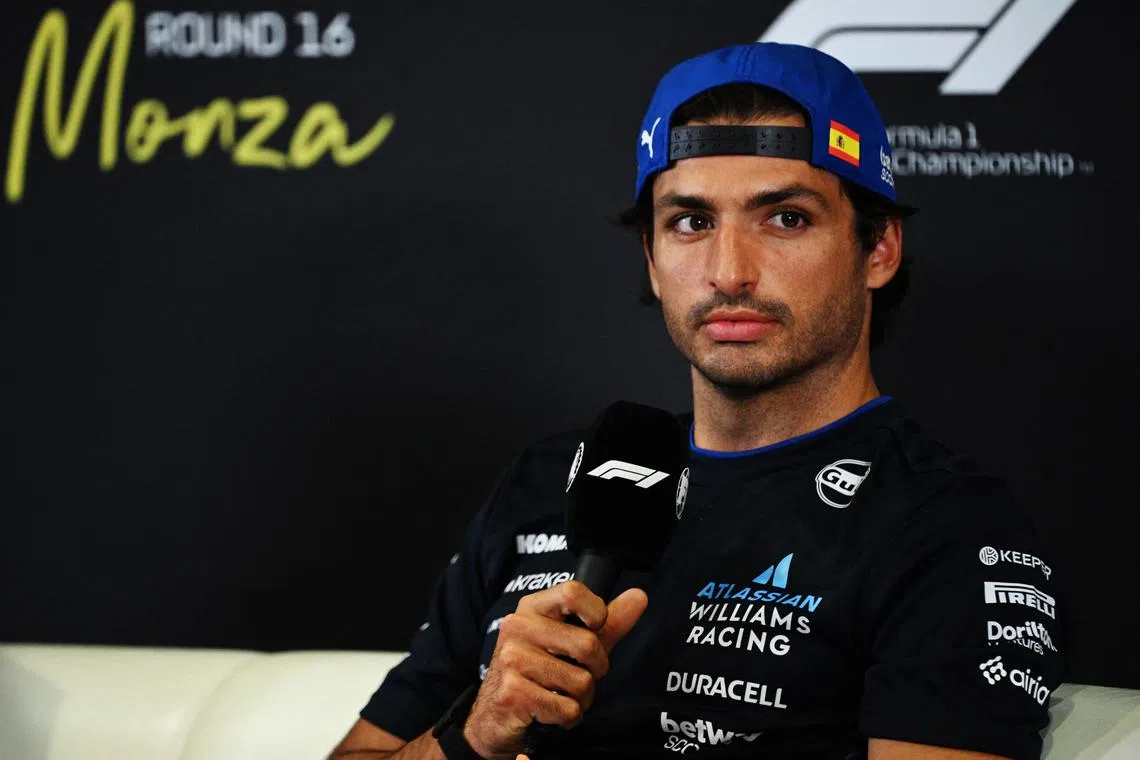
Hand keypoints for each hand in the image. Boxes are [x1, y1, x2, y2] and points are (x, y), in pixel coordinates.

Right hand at [459, 581, 647, 758]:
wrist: (494, 714)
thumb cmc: (539, 672)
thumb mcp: (572, 641)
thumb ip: (607, 621)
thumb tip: (639, 596)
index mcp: (532, 607)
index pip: (573, 592)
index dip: (597, 613)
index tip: (595, 628)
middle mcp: (518, 627)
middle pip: (587, 645)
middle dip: (596, 670)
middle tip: (579, 675)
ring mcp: (512, 659)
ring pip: (581, 682)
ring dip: (582, 698)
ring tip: (563, 695)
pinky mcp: (513, 692)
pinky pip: (567, 709)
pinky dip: (569, 717)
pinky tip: (552, 711)